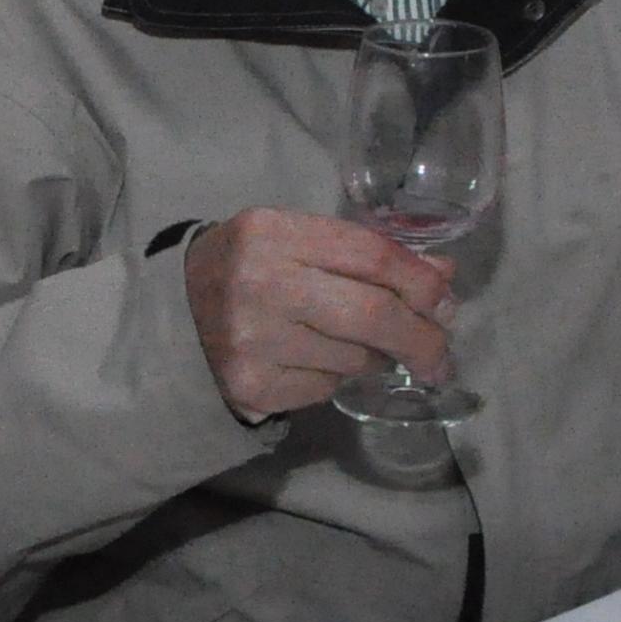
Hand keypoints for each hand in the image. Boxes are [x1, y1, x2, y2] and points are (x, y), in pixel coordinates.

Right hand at [180, 209, 452, 423]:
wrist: (174, 311)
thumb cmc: (252, 266)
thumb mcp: (301, 241)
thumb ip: (369, 255)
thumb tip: (443, 279)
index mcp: (272, 233)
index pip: (372, 255)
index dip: (422, 283)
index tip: (445, 306)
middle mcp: (259, 283)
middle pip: (372, 314)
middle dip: (421, 340)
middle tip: (440, 358)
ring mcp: (252, 339)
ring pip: (354, 358)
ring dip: (373, 358)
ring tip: (357, 347)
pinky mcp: (250, 385)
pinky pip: (326, 388)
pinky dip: (335, 378)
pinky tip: (314, 361)